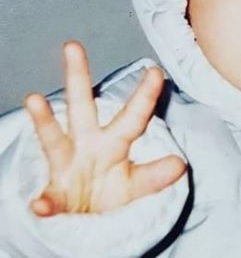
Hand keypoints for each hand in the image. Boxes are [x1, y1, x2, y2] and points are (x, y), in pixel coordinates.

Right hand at [24, 41, 186, 215]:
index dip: (146, 95)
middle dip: (77, 75)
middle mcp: (88, 143)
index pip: (134, 114)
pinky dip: (44, 203)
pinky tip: (40, 205)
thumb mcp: (136, 186)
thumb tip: (180, 164)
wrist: (84, 220)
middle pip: (82, 105)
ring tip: (34, 99)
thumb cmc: (111, 193)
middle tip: (73, 46)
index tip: (156, 72)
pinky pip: (48, 199)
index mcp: (115, 140)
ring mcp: (67, 164)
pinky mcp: (53, 194)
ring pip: (53, 137)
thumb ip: (156, 175)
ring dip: (44, 119)